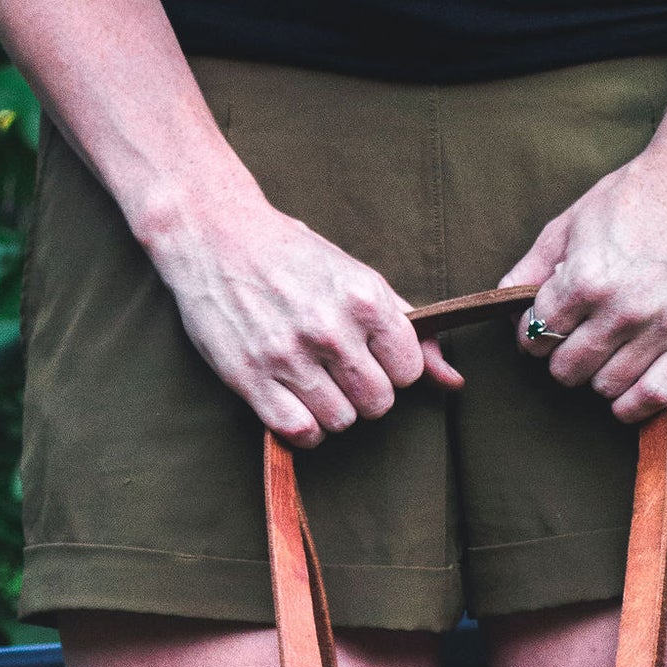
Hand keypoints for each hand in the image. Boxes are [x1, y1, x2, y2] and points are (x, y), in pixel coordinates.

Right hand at [151, 190, 462, 448]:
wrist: (213, 234)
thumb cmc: (292, 256)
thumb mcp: (357, 279)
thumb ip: (409, 329)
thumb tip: (453, 380)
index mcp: (364, 298)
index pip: (408, 371)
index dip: (390, 367)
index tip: (368, 353)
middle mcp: (330, 328)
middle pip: (378, 404)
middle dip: (363, 392)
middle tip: (338, 369)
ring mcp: (289, 355)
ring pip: (341, 422)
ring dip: (331, 410)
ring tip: (312, 380)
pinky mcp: (251, 377)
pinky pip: (300, 433)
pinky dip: (304, 428)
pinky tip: (295, 403)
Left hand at [500, 134, 666, 422]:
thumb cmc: (638, 194)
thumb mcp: (573, 220)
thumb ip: (534, 265)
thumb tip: (506, 300)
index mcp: (586, 279)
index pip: (536, 335)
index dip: (532, 333)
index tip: (545, 325)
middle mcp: (622, 309)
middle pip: (566, 369)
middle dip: (562, 356)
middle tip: (575, 337)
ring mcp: (662, 328)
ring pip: (606, 387)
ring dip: (597, 376)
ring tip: (605, 352)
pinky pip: (655, 396)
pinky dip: (632, 405)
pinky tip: (625, 392)